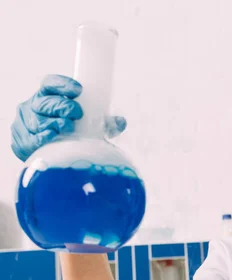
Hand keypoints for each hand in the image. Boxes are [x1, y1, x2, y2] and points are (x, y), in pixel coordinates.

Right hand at [10, 74, 126, 160]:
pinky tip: (53, 137)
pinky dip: (44, 137)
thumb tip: (120, 122)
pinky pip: (33, 137)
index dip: (63, 85)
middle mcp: (33, 106)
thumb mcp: (85, 125)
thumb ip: (102, 123)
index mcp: (46, 96)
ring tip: (68, 127)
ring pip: (38, 120)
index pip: (51, 84)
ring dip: (55, 123)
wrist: (45, 154)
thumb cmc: (68, 134)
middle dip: (63, 106)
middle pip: (45, 102)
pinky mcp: (22, 140)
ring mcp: (25, 123)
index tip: (78, 89)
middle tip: (77, 113)